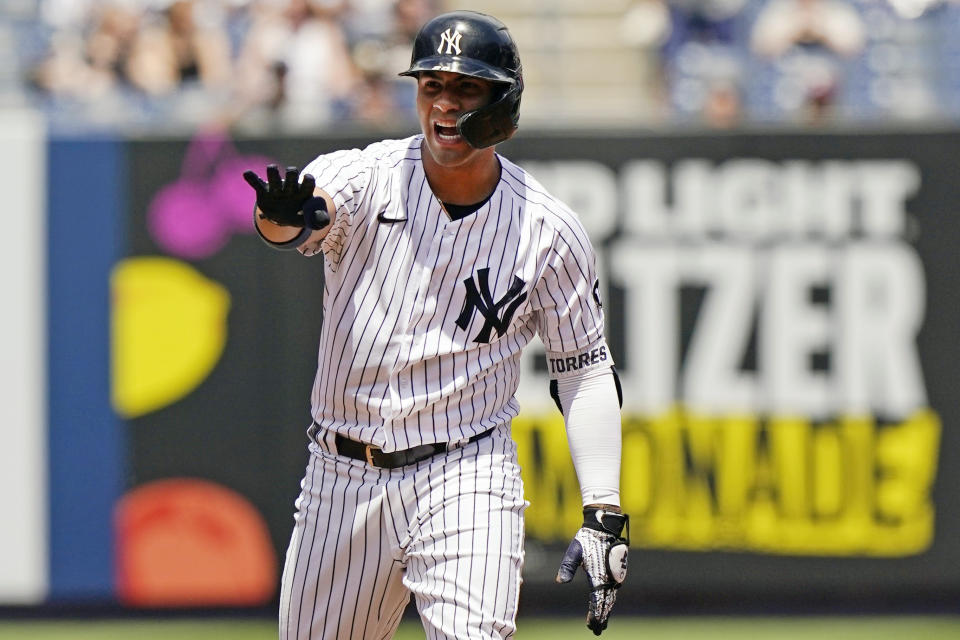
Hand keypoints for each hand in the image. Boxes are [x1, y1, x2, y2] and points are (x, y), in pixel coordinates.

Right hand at [242, 165, 327, 229]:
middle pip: (291, 175)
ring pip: (274, 175)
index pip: (308, 183)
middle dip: (291, 173)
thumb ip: (318, 220)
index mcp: (302, 192)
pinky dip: (251, 178)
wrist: (281, 216)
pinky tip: (247, 174)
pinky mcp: (263, 191)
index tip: (307, 178)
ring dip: (273, 172)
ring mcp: (276, 188)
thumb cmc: (297, 215)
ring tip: (272, 170)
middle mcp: (290, 187)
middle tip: (291, 174)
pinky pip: (256, 183)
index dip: (308, 180)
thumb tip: (324, 221)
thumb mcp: (308, 220)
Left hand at [556, 506, 628, 635]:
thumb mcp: (574, 551)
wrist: (604, 526)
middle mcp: (609, 577)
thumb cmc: (587, 538)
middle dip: (602, 617)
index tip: (591, 625)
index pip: (597, 600)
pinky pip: (614, 590)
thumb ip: (567, 567)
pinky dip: (610, 600)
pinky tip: (607, 605)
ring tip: (603, 622)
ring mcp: (615, 574)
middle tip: (598, 630)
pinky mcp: (617, 571)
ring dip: (607, 610)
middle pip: (606, 602)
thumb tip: (559, 582)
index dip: (594, 614)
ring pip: (611, 597)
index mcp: (598, 574)